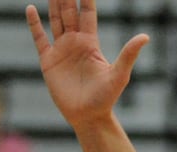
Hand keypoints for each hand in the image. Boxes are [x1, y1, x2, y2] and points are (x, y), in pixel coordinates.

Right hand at [25, 0, 149, 129]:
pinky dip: (34, 24)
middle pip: (68, 12)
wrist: (89, 117)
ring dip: (53, 3)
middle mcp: (75, 43)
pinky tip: (31, 9)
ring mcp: (61, 50)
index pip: (87, 13)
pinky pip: (40, 38)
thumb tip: (145, 36)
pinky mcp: (48, 61)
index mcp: (90, 43)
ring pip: (55, 20)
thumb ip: (129, 54)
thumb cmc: (106, 98)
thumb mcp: (119, 74)